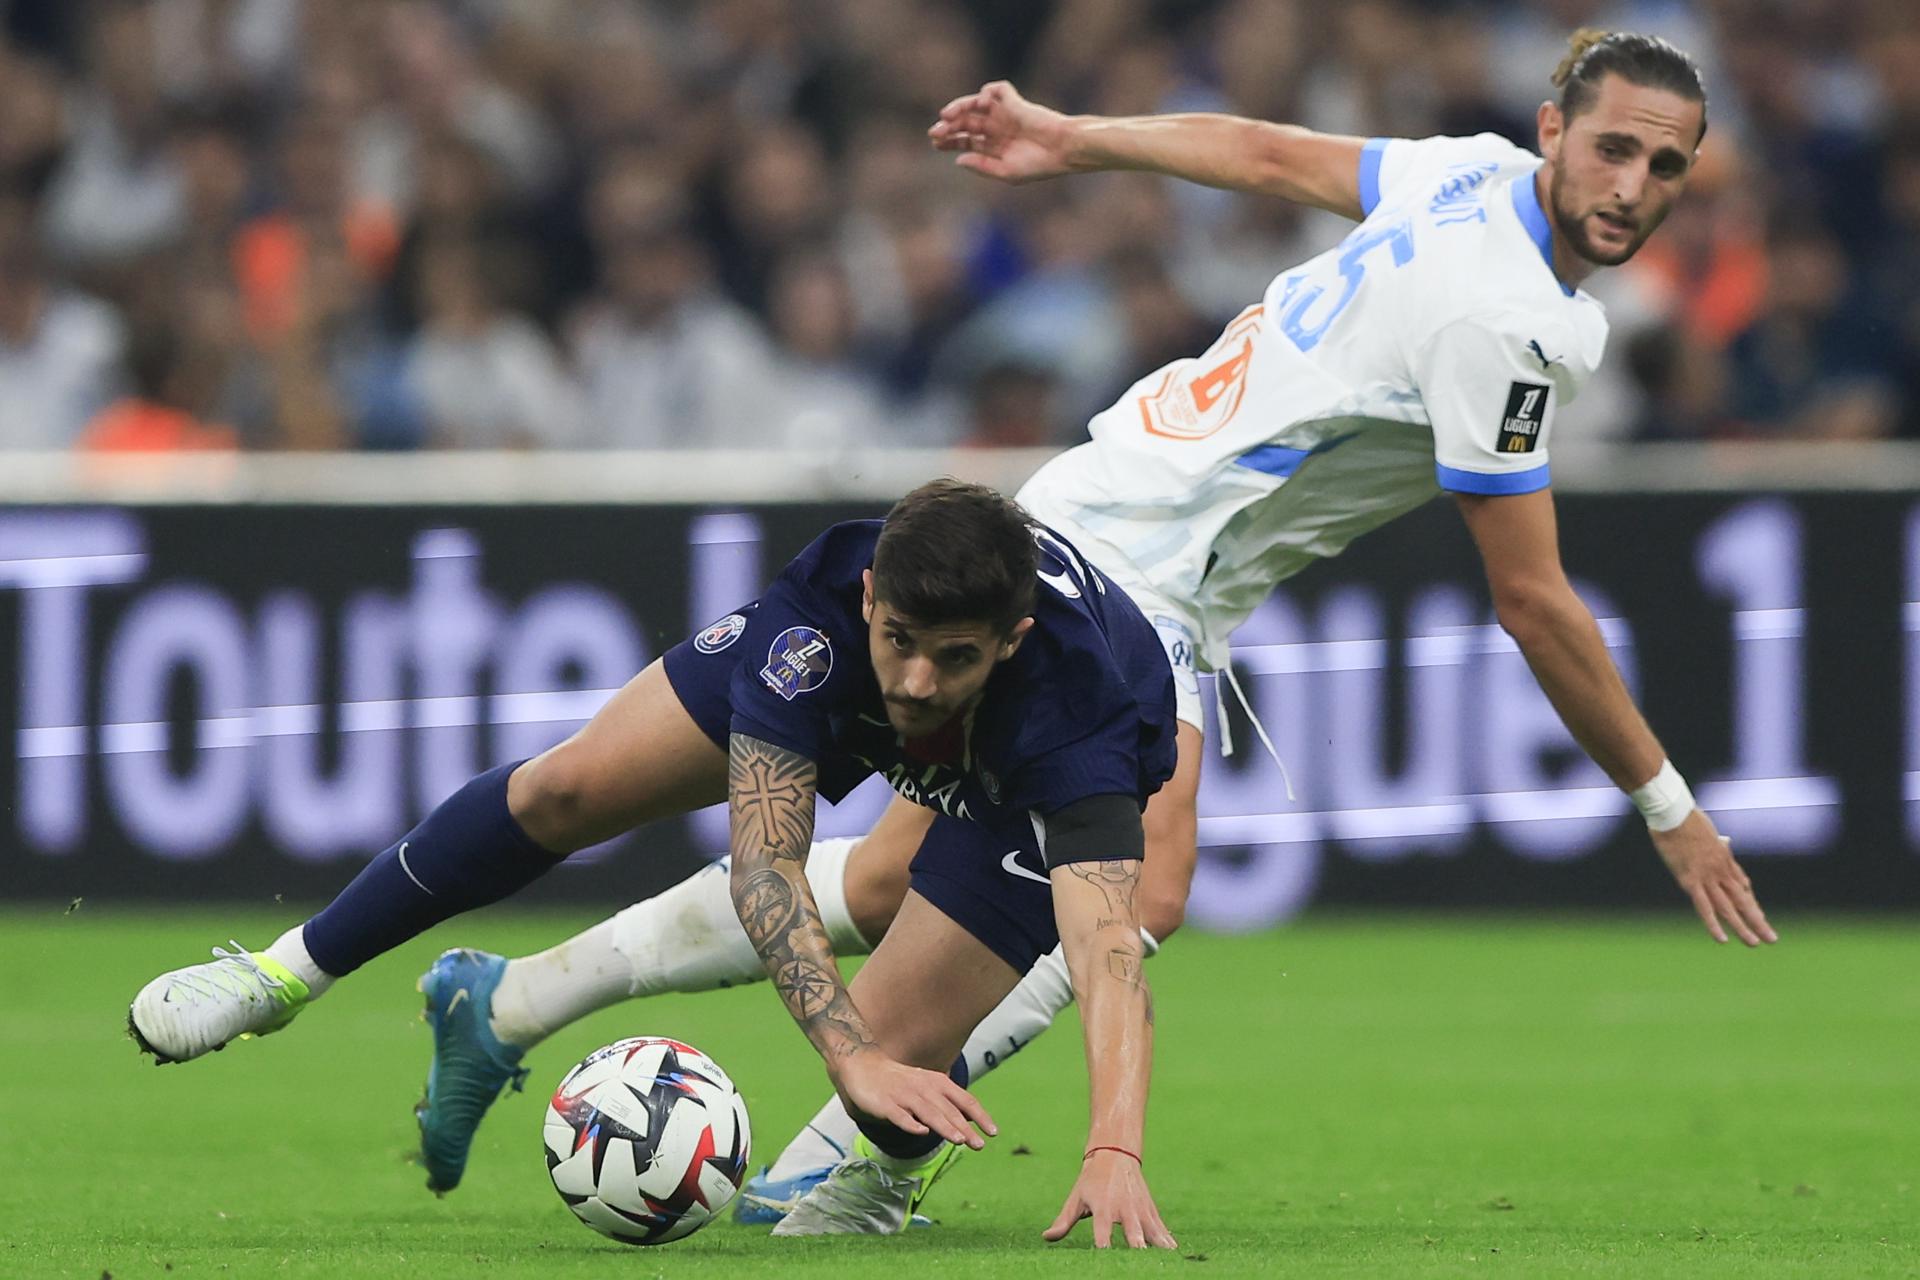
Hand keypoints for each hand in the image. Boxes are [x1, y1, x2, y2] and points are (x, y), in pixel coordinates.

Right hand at [834, 1052, 996, 1150]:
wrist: (863, 1066)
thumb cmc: (900, 1080)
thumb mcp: (928, 1086)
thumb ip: (948, 1102)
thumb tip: (971, 1119)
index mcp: (937, 1083)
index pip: (964, 1100)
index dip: (979, 1116)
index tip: (993, 1132)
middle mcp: (923, 1088)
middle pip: (948, 1110)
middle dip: (965, 1128)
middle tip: (979, 1145)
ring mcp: (903, 1095)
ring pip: (928, 1112)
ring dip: (944, 1126)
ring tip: (959, 1140)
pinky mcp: (884, 1104)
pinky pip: (899, 1115)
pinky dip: (910, 1124)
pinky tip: (921, 1133)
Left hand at [928, 80, 1076, 183]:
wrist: (1063, 149)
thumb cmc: (1039, 165)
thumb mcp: (1006, 172)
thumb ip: (982, 166)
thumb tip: (958, 160)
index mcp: (993, 147)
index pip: (964, 141)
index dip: (948, 141)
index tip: (935, 143)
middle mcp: (996, 129)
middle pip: (965, 123)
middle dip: (948, 126)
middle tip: (935, 131)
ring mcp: (1005, 114)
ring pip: (975, 105)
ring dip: (959, 107)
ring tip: (947, 115)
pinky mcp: (1016, 102)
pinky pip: (997, 90)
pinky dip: (987, 92)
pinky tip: (983, 103)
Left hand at [1043, 1149, 1176, 1249]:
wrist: (1115, 1154)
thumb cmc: (1091, 1181)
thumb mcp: (1076, 1198)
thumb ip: (1063, 1221)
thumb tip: (1046, 1237)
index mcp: (1102, 1208)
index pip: (1102, 1232)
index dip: (1104, 1247)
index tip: (1104, 1261)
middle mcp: (1123, 1208)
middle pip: (1132, 1232)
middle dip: (1136, 1247)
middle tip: (1138, 1261)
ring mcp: (1140, 1209)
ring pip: (1151, 1230)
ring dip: (1157, 1245)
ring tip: (1163, 1260)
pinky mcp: (1150, 1209)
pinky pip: (1161, 1227)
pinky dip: (1166, 1240)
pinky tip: (1173, 1253)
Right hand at [1651, 809, 1777, 945]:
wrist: (1674, 813)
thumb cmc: (1686, 818)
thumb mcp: (1707, 830)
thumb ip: (1716, 841)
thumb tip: (1725, 841)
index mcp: (1725, 859)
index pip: (1742, 886)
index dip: (1751, 903)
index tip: (1760, 916)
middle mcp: (1721, 871)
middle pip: (1743, 900)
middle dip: (1758, 920)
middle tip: (1772, 938)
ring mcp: (1708, 877)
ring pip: (1729, 908)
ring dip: (1742, 927)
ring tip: (1754, 943)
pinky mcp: (1691, 881)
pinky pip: (1704, 907)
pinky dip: (1714, 925)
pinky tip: (1723, 939)